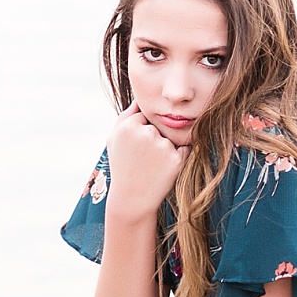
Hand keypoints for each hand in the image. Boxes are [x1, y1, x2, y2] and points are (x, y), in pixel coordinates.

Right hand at [105, 103, 190, 219]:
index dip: (140, 134)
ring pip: (171, 137)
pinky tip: (162, 170)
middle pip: (158, 126)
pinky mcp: (176, 159)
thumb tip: (141, 98)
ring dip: (165, 149)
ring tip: (151, 167)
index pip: (144, 117)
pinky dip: (177, 158)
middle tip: (142, 160)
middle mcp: (146, 133)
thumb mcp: (114, 139)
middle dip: (154, 140)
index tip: (133, 150)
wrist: (131, 199)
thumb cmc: (122, 167)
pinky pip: (183, 149)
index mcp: (128, 125)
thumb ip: (125, 115)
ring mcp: (162, 146)